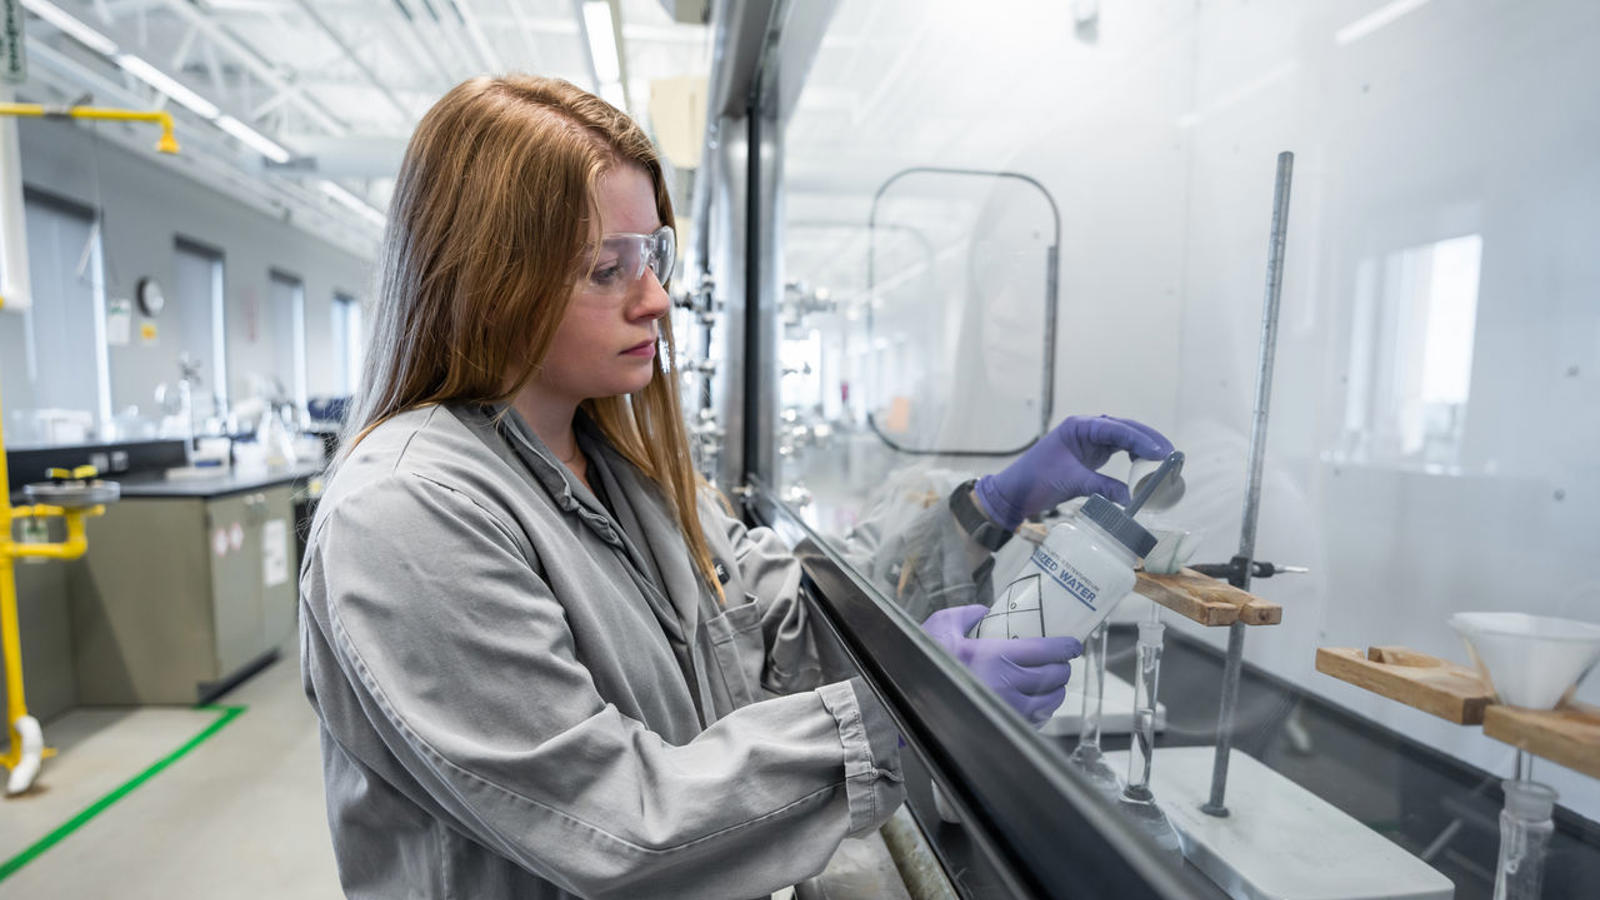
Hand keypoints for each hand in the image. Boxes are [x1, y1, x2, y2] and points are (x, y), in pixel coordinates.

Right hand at [922, 605, 1081, 725]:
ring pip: (1049, 701)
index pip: (1048, 651)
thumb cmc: (924, 663)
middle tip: (1061, 661)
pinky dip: (1041, 710)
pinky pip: (1036, 720)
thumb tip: (984, 612)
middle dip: (1062, 668)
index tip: (1073, 644)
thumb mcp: (942, 625)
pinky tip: (1035, 702)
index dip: (1066, 647)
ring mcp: (1009, 710)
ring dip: (1055, 690)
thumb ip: (967, 614)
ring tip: (1051, 682)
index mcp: (998, 656)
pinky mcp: (1004, 728)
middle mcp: (1009, 685)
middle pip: (1054, 676)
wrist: (910, 698)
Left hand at [974, 415, 1172, 529]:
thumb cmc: (1035, 481)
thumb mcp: (1071, 483)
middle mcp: (1085, 429)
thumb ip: (1101, 487)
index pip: (1116, 428)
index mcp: (1078, 427)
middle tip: (1170, 454)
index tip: (1160, 452)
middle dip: (1147, 439)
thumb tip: (1130, 498)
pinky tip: (1142, 464)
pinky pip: (1115, 449)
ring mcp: (1087, 440)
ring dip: (1141, 446)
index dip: (1140, 439)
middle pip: (1123, 428)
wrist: (1014, 492)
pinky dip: (1131, 455)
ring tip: (1162, 459)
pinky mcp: (1089, 454)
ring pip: (1122, 437)